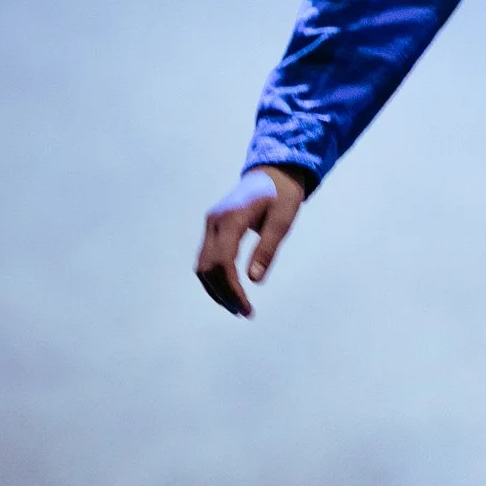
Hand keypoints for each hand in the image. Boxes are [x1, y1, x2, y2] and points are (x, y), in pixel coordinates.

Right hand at [195, 166, 305, 315]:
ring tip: (238, 307)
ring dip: (216, 289)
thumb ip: (268, 248)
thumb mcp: (283, 220)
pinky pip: (206, 258)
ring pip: (202, 265)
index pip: (223, 262)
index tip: (247, 308)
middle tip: (245, 312)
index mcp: (232, 218)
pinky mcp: (213, 228)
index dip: (232, 289)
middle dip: (223, 294)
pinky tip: (230, 291)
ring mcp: (210, 224)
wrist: (273, 172)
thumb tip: (254, 280)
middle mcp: (214, 221)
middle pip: (208, 267)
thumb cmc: (282, 194)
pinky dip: (214, 278)